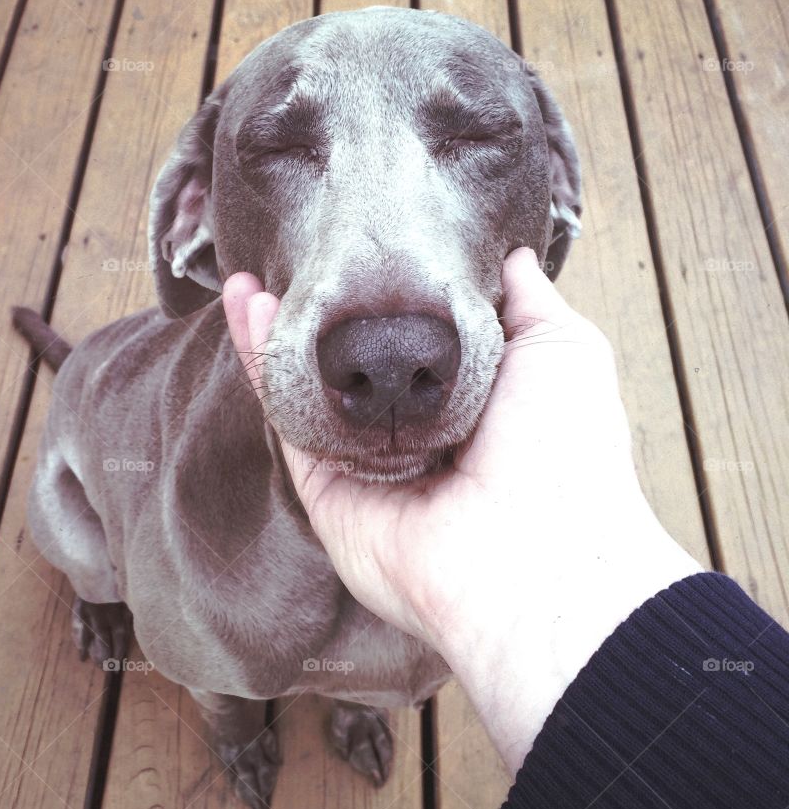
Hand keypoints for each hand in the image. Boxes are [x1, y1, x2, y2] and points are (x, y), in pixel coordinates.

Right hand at [223, 248, 701, 772]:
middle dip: (320, 317)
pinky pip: (290, 423)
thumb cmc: (563, 449)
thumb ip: (529, 303)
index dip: (383, 302)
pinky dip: (263, 366)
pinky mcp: (328, 493)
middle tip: (294, 266)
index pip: (414, 345)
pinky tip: (249, 312)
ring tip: (246, 282)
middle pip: (353, 369)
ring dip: (276, 333)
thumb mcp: (562, 350)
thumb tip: (512, 257)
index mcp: (472, 409)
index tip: (360, 256)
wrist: (532, 552)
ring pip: (311, 390)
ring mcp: (368, 468)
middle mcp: (416, 440)